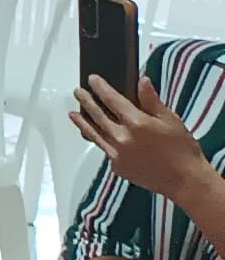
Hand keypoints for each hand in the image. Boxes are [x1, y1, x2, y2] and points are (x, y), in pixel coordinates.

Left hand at [75, 76, 216, 207]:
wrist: (185, 181)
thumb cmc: (182, 149)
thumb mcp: (171, 120)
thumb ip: (152, 101)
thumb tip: (141, 80)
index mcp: (136, 123)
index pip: (112, 100)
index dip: (101, 88)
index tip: (92, 79)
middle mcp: (122, 137)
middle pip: (98, 115)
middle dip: (86, 102)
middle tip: (77, 92)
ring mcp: (116, 153)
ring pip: (94, 133)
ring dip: (82, 122)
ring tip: (73, 113)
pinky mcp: (116, 166)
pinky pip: (104, 149)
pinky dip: (97, 139)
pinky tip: (92, 134)